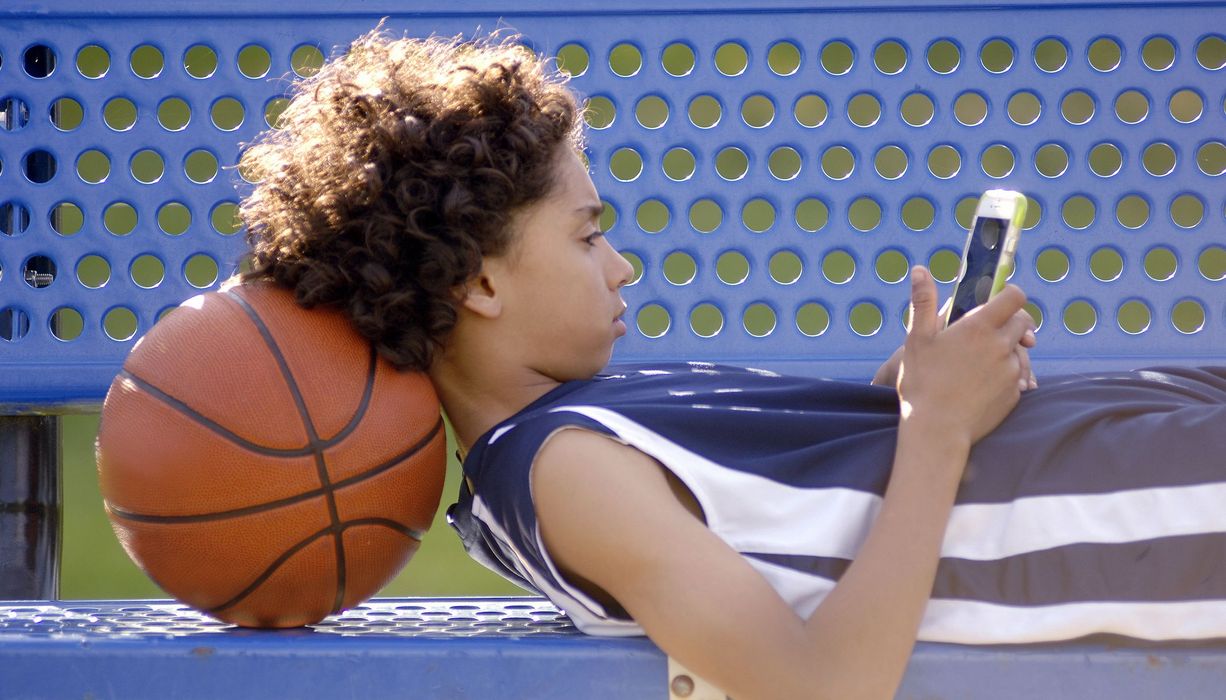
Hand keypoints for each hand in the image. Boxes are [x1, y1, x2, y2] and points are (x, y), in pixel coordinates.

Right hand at [896, 265, 1032, 445]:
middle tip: (983, 333)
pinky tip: (980, 385)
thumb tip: (920, 269)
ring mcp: (1010, 371)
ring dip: (1004, 351)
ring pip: (1018, 350)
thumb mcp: (916, 339)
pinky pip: (1016, 376)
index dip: (1010, 294)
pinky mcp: (1014, 393)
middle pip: (1021, 322)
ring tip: (975, 365)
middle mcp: (1001, 346)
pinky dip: (1003, 375)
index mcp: (979, 327)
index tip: (998, 300)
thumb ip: (923, 302)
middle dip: (1008, 322)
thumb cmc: (922, 383)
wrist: (936, 430)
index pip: (1015, 297)